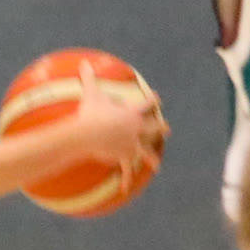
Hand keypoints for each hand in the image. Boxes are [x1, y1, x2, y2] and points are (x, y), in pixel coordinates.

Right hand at [70, 65, 167, 189]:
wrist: (89, 133)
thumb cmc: (91, 113)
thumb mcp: (91, 94)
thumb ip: (89, 78)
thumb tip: (82, 62)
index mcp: (132, 114)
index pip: (146, 105)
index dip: (152, 100)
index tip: (157, 98)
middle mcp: (137, 130)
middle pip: (153, 129)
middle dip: (160, 129)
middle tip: (167, 129)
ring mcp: (131, 144)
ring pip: (145, 152)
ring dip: (151, 158)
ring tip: (157, 164)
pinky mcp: (122, 157)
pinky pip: (125, 170)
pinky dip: (126, 179)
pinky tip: (126, 188)